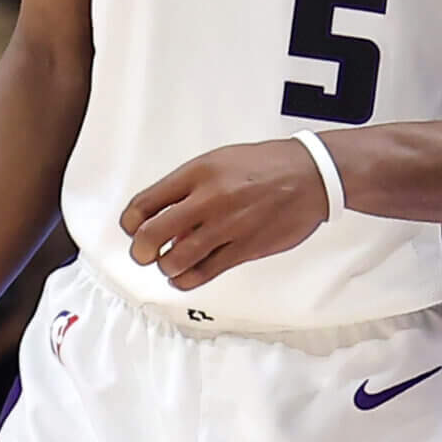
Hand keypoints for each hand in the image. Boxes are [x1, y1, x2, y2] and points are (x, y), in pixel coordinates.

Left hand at [122, 137, 331, 290]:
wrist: (311, 176)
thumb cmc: (267, 166)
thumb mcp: (219, 162)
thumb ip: (189, 190)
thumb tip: (167, 221)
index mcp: (198, 173)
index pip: (145, 203)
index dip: (129, 222)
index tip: (132, 229)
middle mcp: (209, 199)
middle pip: (151, 235)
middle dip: (140, 251)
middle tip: (144, 254)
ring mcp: (227, 226)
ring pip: (175, 260)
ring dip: (166, 267)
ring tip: (170, 264)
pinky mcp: (245, 248)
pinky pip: (204, 273)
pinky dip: (187, 280)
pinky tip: (186, 276)